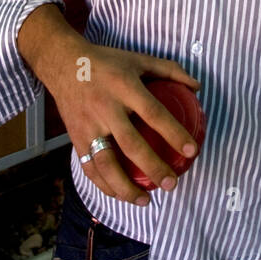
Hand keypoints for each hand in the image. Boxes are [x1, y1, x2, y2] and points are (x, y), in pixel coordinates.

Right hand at [50, 36, 202, 207]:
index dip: (173, 133)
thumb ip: (169, 70)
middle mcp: (106, 108)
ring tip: (146, 201)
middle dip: (153, 167)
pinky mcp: (75, 138)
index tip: (191, 151)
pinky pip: (89, 167)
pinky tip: (120, 194)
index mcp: (125, 87)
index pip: (153, 113)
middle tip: (172, 184)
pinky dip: (104, 185)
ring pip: (106, 163)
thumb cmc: (106, 62)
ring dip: (125, 187)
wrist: (63, 64)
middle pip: (131, 144)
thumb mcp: (139, 59)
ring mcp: (88, 125)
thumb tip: (197, 87)